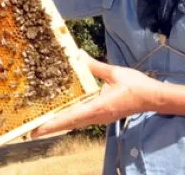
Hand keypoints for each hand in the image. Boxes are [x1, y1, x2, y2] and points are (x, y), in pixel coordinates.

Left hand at [31, 52, 162, 138]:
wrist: (152, 97)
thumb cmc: (135, 85)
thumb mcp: (114, 72)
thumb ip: (95, 66)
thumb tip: (79, 55)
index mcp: (98, 107)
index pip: (70, 117)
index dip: (52, 124)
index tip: (36, 130)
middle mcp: (97, 116)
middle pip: (70, 124)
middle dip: (51, 127)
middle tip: (32, 130)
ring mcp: (101, 118)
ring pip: (76, 123)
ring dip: (60, 123)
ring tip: (43, 123)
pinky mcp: (104, 115)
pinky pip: (83, 119)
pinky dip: (71, 118)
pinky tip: (65, 114)